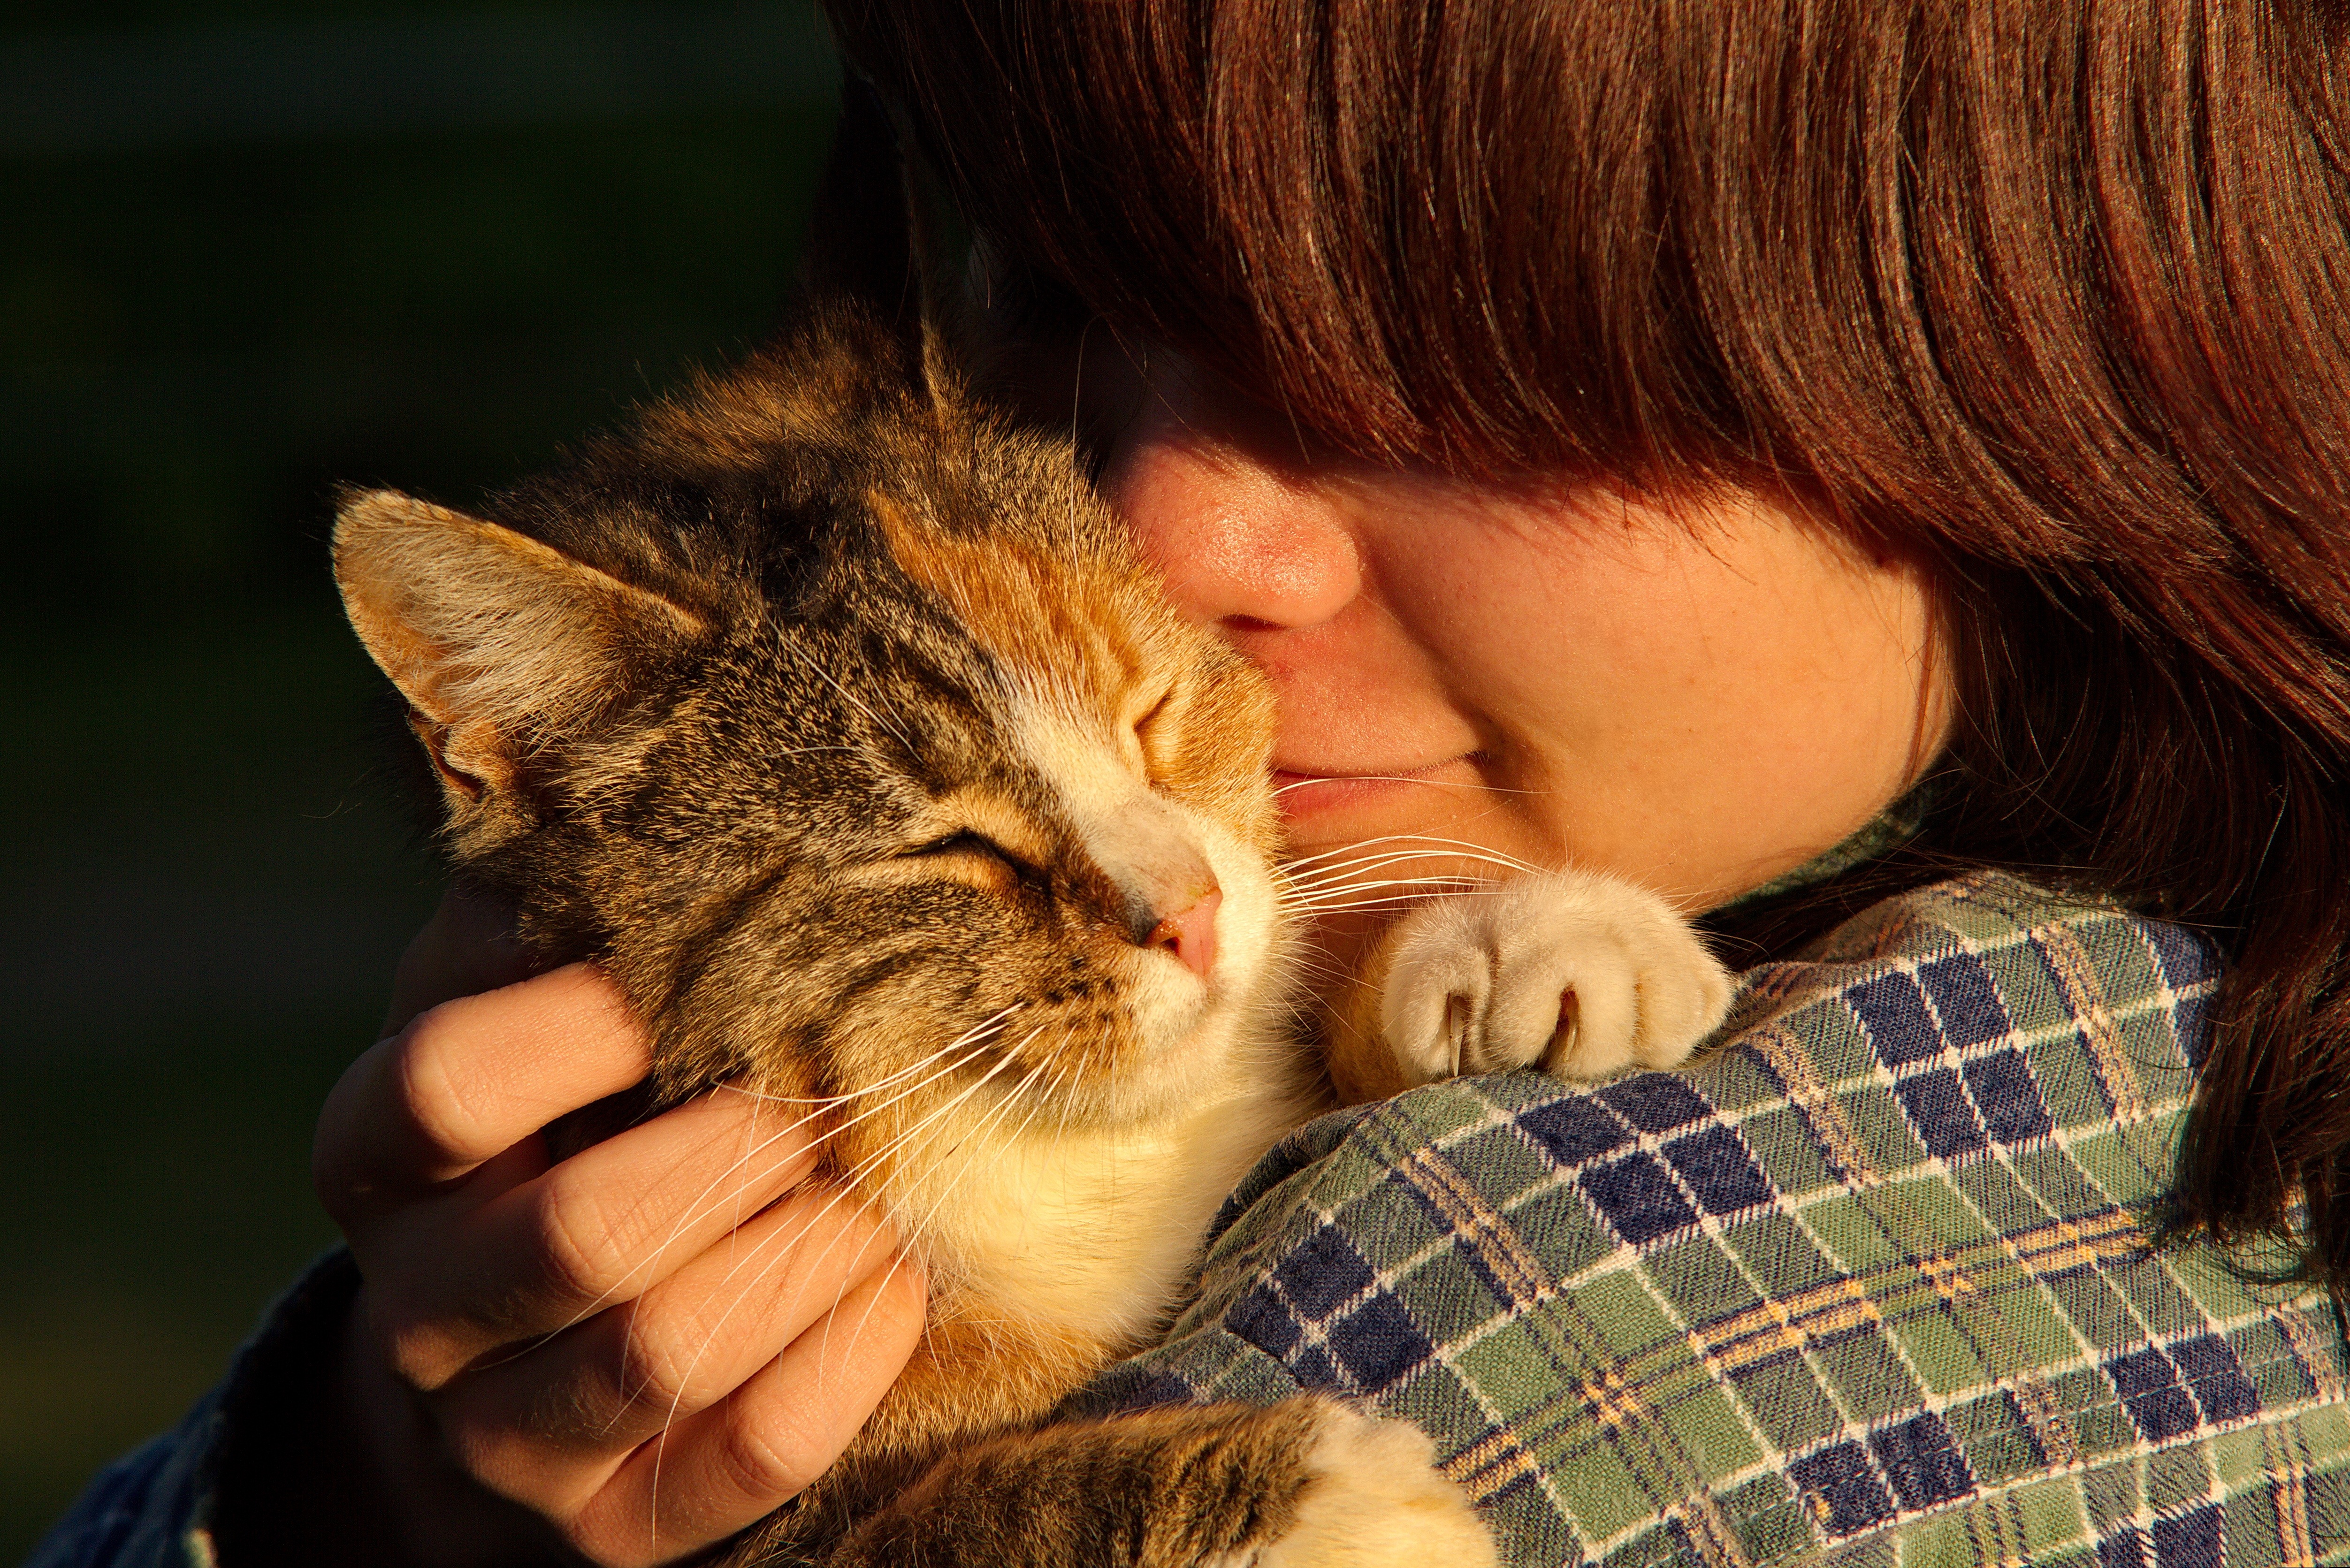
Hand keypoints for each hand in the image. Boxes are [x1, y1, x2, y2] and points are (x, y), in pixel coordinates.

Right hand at [312, 890, 925, 1565]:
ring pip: (666, 1351)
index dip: (579, 1026)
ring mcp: (509, 1435)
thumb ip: (566, 916)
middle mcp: (423, 1307)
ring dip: (804, 1247)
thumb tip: (675, 769)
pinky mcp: (616, 1525)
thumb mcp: (523, 1010)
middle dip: (733, 1150)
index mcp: (380, 1155)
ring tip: (873, 1179)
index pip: (445, 1084)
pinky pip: (753, 1451)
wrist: (508, 1354)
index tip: (688, 982)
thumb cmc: (551, 1123)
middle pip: (579, 1232)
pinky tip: (894, 1277)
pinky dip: (848, 1354)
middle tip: (821, 1090)